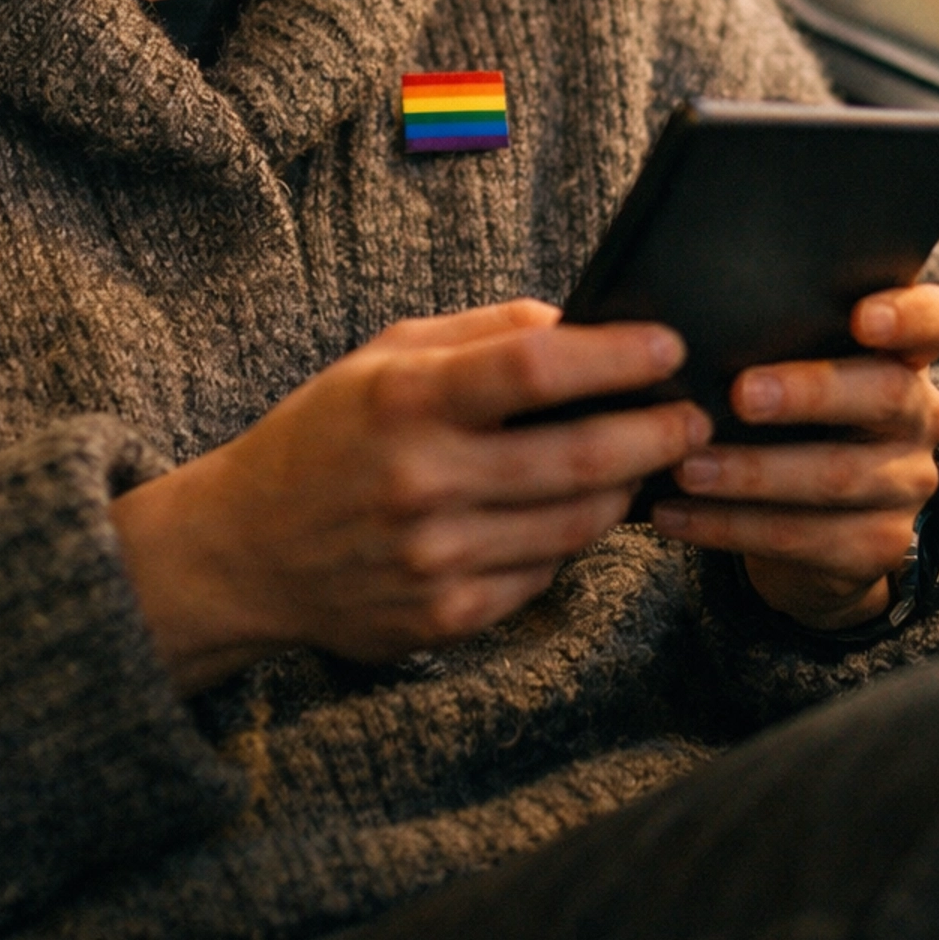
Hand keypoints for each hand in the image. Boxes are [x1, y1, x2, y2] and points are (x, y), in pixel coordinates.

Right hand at [110, 300, 707, 692]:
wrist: (244, 551)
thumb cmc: (325, 435)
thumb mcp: (384, 356)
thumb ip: (482, 333)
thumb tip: (578, 321)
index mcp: (407, 399)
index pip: (537, 369)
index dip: (617, 356)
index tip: (668, 346)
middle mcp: (423, 481)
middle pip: (581, 456)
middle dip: (657, 433)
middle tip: (694, 416)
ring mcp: (436, 558)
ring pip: (578, 524)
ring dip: (630, 489)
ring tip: (651, 460)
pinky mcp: (446, 618)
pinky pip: (544, 573)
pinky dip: (573, 541)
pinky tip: (582, 512)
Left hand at [650, 284, 938, 632]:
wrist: (810, 520)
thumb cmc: (788, 411)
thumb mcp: (795, 366)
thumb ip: (774, 334)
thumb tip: (680, 316)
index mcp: (905, 354)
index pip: (938, 320)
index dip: (909, 316)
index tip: (863, 317)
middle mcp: (919, 414)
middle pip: (885, 394)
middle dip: (810, 393)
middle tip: (742, 394)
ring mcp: (906, 484)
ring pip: (836, 476)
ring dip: (752, 472)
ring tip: (688, 467)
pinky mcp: (879, 546)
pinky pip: (801, 537)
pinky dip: (728, 525)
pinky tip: (676, 513)